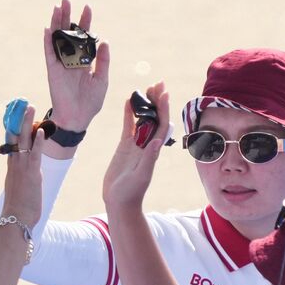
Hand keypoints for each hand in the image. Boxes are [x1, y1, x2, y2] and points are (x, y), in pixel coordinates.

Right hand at [0, 105, 43, 226]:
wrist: (15, 220)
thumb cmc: (18, 210)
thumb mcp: (18, 190)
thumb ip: (21, 181)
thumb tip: (24, 180)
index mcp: (12, 167)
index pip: (11, 143)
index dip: (13, 128)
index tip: (14, 116)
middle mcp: (15, 164)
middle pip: (15, 136)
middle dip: (19, 119)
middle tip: (23, 104)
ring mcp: (22, 168)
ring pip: (24, 140)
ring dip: (27, 123)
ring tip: (30, 108)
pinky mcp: (31, 174)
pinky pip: (35, 154)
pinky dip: (38, 142)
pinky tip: (41, 131)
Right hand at [44, 0, 108, 131]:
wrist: (78, 118)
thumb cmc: (91, 102)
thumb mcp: (102, 79)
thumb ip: (103, 60)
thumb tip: (104, 39)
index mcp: (83, 60)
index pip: (83, 36)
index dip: (85, 22)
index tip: (87, 7)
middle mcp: (71, 59)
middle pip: (68, 32)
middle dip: (68, 15)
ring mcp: (61, 64)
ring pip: (57, 38)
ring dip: (56, 22)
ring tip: (58, 6)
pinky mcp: (53, 71)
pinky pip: (49, 53)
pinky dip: (48, 41)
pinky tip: (48, 28)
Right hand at [102, 82, 166, 213]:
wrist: (119, 201)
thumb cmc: (131, 192)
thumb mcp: (141, 176)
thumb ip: (149, 158)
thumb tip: (158, 141)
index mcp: (154, 150)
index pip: (162, 124)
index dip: (164, 108)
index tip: (164, 93)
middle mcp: (147, 144)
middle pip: (155, 117)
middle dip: (157, 100)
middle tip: (157, 83)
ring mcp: (136, 144)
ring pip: (144, 119)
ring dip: (146, 104)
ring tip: (146, 88)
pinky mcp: (125, 146)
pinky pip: (129, 125)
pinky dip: (130, 113)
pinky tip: (129, 101)